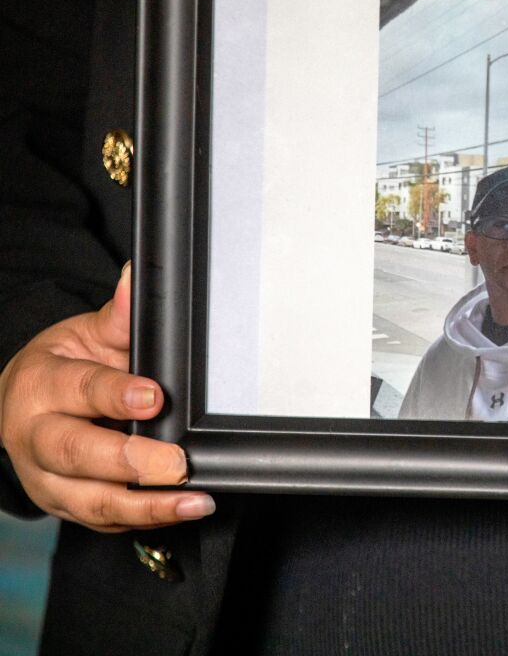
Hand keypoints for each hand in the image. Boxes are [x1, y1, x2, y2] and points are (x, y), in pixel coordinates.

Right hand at [0, 263, 214, 531]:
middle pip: (77, 454)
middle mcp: (35, 438)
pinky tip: (180, 512)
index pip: (78, 390)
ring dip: (146, 505)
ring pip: (91, 500)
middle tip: (176, 463)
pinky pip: (105, 520)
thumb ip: (118, 315)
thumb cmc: (65, 367)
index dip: (115, 395)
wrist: (26, 404)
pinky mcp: (67, 506)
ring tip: (192, 501)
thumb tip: (136, 275)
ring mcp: (48, 479)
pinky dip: (144, 520)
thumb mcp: (87, 335)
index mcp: (40, 386)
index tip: (154, 397)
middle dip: (130, 461)